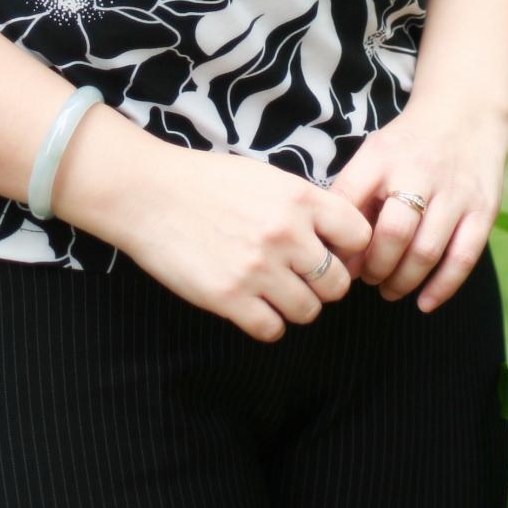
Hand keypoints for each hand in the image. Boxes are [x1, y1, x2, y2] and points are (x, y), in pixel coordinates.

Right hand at [101, 141, 373, 343]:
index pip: (358, 235)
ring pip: (309, 311)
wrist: (149, 193)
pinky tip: (252, 304)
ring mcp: (258, 269)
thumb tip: (336, 237)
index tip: (331, 250)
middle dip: (324, 284)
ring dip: (296, 305)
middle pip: (338, 283)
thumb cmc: (207, 181)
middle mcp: (285, 234)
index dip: (349, 247)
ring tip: (274, 290)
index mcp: (299, 197)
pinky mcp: (229, 298)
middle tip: (301, 276)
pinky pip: (272, 329)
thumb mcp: (266, 177)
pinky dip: (267, 322)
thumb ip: (303, 205)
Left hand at [327, 100, 507, 312]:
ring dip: (402, 281)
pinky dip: (442, 288)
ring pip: (426, 252)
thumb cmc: (408, 144)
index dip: (339, 241)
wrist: (465, 112)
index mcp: (382, 156)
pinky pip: (462, 259)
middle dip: (375, 267)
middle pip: (392, 234)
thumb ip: (354, 196)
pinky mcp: (484, 210)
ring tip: (389, 289)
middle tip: (368, 278)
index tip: (335, 262)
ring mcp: (455, 192)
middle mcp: (419, 172)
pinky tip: (424, 302)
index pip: (349, 201)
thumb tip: (337, 255)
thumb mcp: (374, 154)